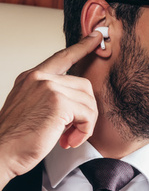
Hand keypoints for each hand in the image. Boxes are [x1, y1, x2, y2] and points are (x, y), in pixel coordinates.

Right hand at [0, 32, 102, 188]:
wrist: (2, 153)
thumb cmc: (17, 138)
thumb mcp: (32, 108)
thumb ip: (51, 97)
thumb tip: (77, 102)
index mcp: (32, 78)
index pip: (62, 57)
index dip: (81, 47)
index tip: (96, 37)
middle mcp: (39, 78)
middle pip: (84, 87)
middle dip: (85, 112)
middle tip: (72, 132)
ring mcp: (49, 87)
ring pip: (89, 101)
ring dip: (85, 124)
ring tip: (69, 137)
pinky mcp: (59, 102)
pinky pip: (88, 114)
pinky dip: (84, 131)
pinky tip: (69, 140)